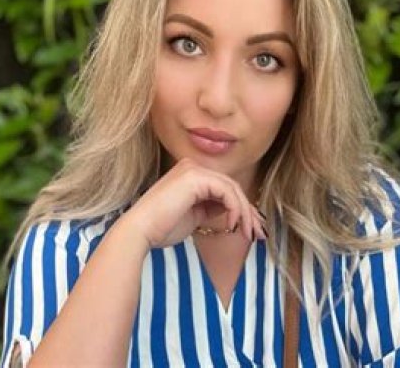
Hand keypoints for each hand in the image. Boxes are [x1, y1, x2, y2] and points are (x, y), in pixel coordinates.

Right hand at [122, 158, 265, 247]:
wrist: (141, 231)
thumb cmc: (162, 227)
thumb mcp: (194, 216)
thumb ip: (212, 208)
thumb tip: (233, 211)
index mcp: (191, 174)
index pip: (224, 189)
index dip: (242, 209)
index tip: (251, 230)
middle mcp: (193, 166)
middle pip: (231, 188)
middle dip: (248, 212)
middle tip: (258, 233)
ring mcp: (194, 169)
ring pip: (232, 189)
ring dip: (245, 213)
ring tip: (248, 234)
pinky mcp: (196, 176)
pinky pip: (226, 191)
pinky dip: (235, 208)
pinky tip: (233, 225)